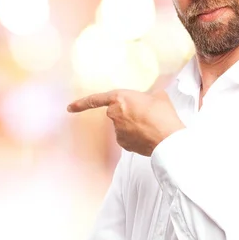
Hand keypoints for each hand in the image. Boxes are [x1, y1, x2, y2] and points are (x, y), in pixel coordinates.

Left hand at [67, 89, 184, 155]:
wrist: (168, 138)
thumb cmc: (164, 115)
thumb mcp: (158, 96)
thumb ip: (147, 95)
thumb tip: (151, 98)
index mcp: (120, 98)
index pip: (96, 100)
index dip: (81, 104)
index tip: (69, 108)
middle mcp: (114, 114)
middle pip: (116, 112)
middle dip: (128, 114)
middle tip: (146, 114)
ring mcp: (117, 131)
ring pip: (123, 126)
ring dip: (133, 125)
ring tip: (151, 125)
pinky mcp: (123, 143)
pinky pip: (127, 137)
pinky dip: (135, 136)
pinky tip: (148, 135)